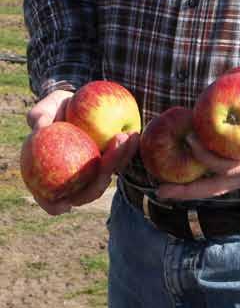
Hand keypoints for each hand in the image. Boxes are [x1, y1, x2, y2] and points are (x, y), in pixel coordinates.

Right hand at [26, 88, 139, 214]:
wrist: (78, 101)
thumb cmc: (55, 108)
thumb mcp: (44, 108)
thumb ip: (39, 116)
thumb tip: (41, 128)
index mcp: (53, 176)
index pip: (51, 201)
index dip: (54, 206)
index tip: (64, 204)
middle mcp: (76, 180)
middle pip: (89, 191)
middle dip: (102, 175)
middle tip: (108, 155)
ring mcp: (96, 172)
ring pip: (109, 175)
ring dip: (119, 160)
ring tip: (126, 136)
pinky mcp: (113, 160)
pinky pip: (122, 159)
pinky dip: (128, 148)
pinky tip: (133, 134)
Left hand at [155, 105, 239, 201]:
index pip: (231, 167)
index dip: (208, 156)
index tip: (190, 139)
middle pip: (217, 188)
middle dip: (189, 192)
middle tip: (160, 192)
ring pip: (217, 186)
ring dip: (191, 188)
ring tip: (164, 189)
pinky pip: (222, 176)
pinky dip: (203, 175)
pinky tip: (188, 169)